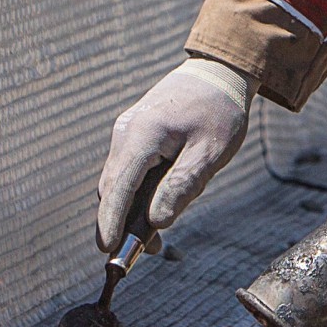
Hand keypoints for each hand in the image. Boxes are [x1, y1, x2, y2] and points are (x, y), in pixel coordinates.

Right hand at [97, 57, 250, 251]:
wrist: (216, 73)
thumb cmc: (218, 111)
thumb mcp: (209, 153)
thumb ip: (182, 186)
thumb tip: (157, 223)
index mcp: (143, 134)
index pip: (119, 185)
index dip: (111, 220)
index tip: (107, 249)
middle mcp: (125, 131)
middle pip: (113, 187)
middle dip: (121, 223)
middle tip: (144, 253)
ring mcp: (125, 131)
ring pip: (118, 181)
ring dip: (130, 210)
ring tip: (156, 238)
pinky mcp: (132, 135)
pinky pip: (127, 171)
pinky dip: (135, 194)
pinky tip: (157, 209)